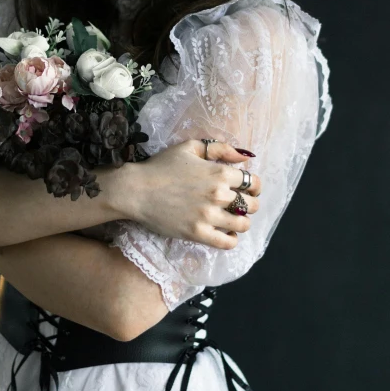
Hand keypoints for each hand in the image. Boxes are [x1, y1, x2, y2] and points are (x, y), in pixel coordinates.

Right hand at [121, 139, 260, 249]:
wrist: (137, 189)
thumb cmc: (162, 166)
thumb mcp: (190, 147)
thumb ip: (220, 149)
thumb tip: (244, 156)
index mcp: (219, 172)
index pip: (253, 183)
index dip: (253, 186)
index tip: (247, 188)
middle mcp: (219, 195)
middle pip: (252, 205)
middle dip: (250, 203)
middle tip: (239, 204)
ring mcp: (209, 216)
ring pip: (243, 224)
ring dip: (242, 221)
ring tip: (233, 219)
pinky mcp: (198, 233)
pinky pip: (227, 242)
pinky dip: (232, 239)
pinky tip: (225, 232)